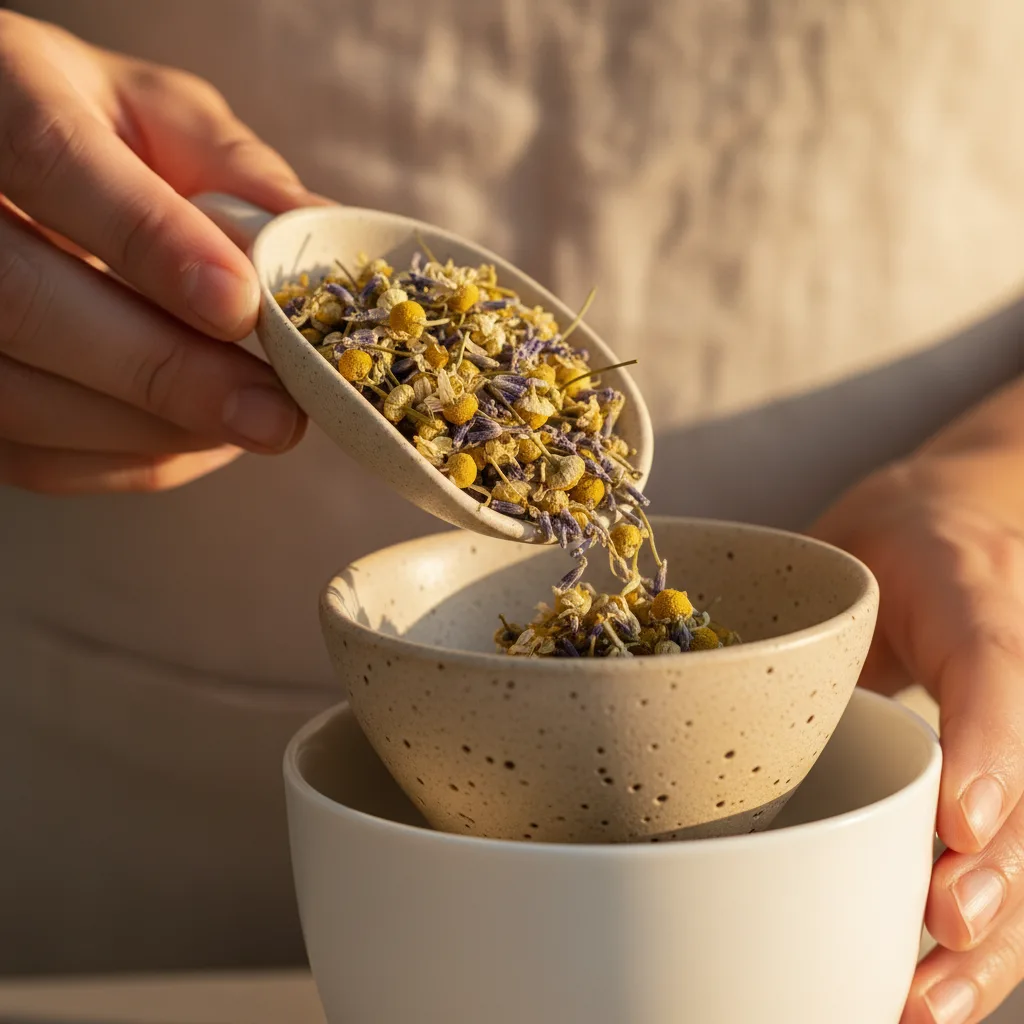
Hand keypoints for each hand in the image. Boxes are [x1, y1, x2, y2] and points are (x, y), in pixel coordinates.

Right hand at [0, 11, 313, 492]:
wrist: (8, 177)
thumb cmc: (99, 137)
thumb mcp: (164, 120)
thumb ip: (237, 174)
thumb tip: (326, 240)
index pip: (52, 159)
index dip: (148, 240)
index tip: (239, 304)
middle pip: (21, 301)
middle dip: (165, 370)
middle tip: (275, 414)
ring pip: (23, 397)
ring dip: (161, 430)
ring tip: (259, 422)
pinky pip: (36, 456)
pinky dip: (137, 458)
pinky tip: (205, 436)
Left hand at [811, 447, 1023, 1023]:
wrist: (956, 520)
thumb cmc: (890, 539)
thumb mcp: (848, 548)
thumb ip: (811, 621)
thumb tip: (709, 700)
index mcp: (975, 598)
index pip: (997, 669)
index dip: (992, 751)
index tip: (959, 828)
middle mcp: (1013, 666)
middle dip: (997, 873)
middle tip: (944, 927)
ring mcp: (1015, 724)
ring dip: (989, 939)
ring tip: (928, 1004)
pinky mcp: (998, 771)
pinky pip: (999, 848)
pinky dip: (974, 932)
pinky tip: (930, 991)